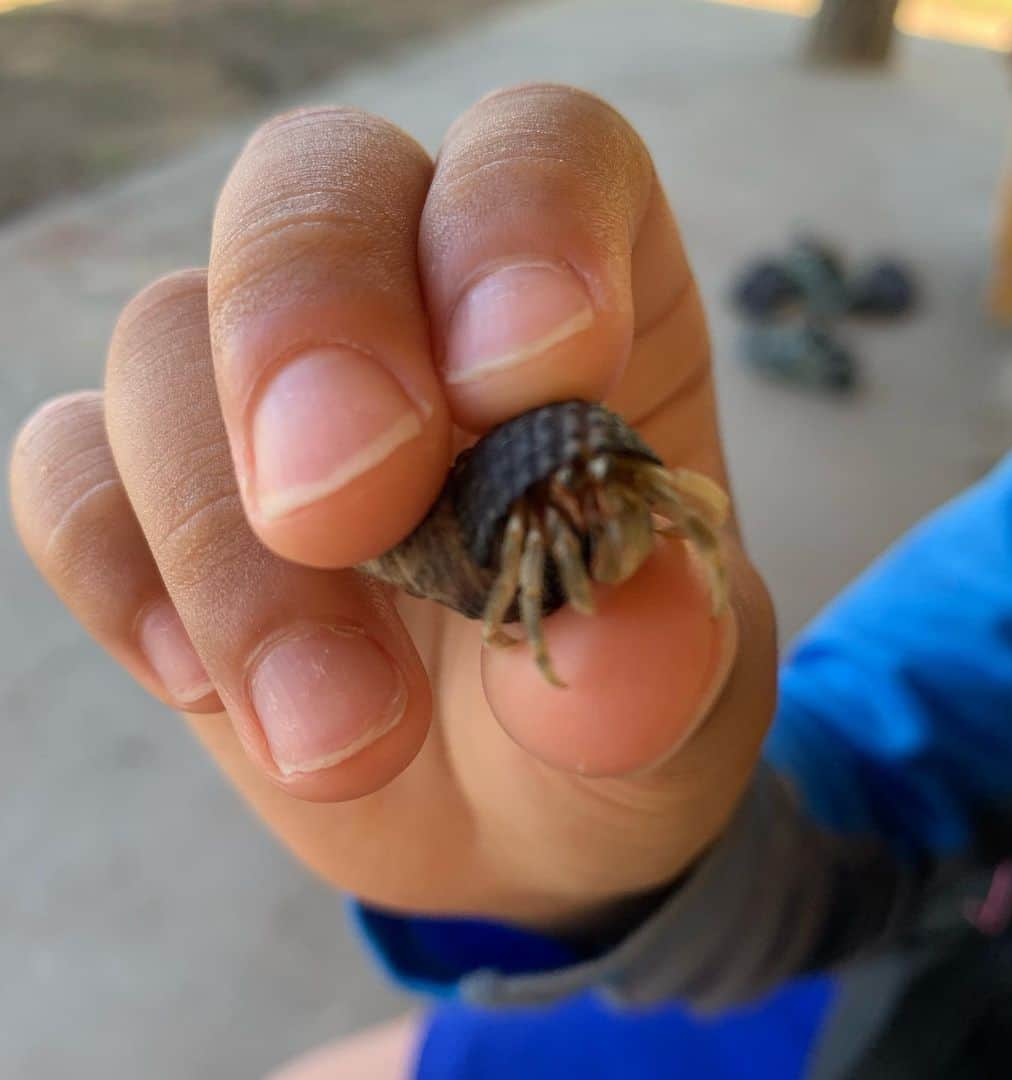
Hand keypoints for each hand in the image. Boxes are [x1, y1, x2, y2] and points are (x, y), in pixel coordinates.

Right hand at [10, 86, 775, 930]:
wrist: (517, 814)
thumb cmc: (617, 712)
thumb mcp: (681, 700)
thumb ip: (668, 654)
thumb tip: (620, 628)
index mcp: (586, 301)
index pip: (539, 150)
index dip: (517, 220)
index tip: (511, 383)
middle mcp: (414, 305)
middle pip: (315, 189)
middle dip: (310, 335)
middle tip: (341, 518)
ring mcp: (267, 395)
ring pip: (165, 337)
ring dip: (222, 537)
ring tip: (336, 729)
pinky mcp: (159, 501)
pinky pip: (71, 471)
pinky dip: (121, 568)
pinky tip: (209, 686)